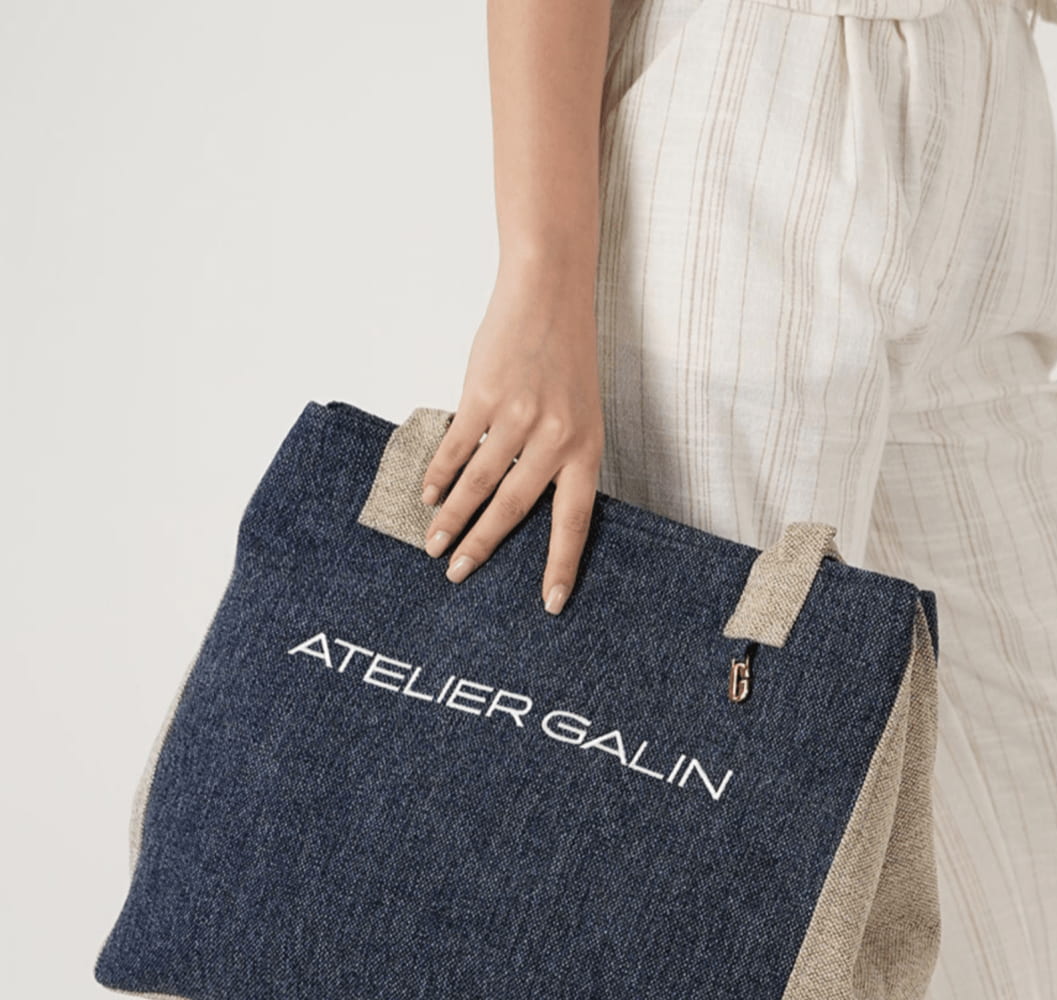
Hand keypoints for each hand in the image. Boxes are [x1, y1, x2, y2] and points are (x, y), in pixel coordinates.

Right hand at [420, 257, 603, 613]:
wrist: (549, 295)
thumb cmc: (565, 359)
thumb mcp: (580, 415)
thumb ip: (559, 460)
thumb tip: (522, 509)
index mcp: (586, 450)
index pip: (573, 522)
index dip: (560, 565)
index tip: (549, 604)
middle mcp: (555, 439)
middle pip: (513, 509)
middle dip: (482, 547)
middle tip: (457, 576)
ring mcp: (518, 417)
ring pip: (478, 483)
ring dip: (451, 518)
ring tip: (433, 544)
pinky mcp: (484, 395)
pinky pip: (457, 446)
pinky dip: (439, 473)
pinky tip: (428, 494)